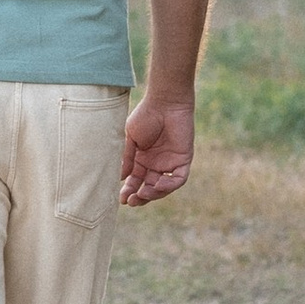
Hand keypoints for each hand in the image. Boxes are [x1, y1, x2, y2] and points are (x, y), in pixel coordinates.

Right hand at [120, 89, 193, 205]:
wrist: (164, 102)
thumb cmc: (145, 115)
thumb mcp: (131, 138)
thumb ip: (127, 158)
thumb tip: (121, 178)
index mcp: (142, 159)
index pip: (136, 180)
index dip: (129, 190)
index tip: (122, 199)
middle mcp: (156, 164)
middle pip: (149, 187)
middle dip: (140, 197)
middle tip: (131, 201)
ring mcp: (170, 163)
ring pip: (163, 187)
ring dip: (153, 194)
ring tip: (142, 194)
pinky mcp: (183, 160)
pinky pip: (178, 179)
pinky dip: (168, 186)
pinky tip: (157, 185)